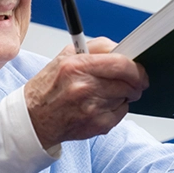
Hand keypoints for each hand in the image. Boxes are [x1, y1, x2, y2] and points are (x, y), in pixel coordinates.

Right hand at [25, 37, 148, 147]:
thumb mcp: (66, 56)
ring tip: (105, 94)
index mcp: (77, 66)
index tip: (139, 70)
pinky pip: (121, 114)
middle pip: (128, 82)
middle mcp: (84, 87)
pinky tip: (100, 107)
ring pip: (126, 98)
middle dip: (135, 83)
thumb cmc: (50, 87)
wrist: (34, 119)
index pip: (121, 63)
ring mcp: (92, 108)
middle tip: (134, 83)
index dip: (136, 67)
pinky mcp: (97, 125)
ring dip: (123, 95)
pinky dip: (116, 109)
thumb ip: (97, 47)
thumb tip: (123, 49)